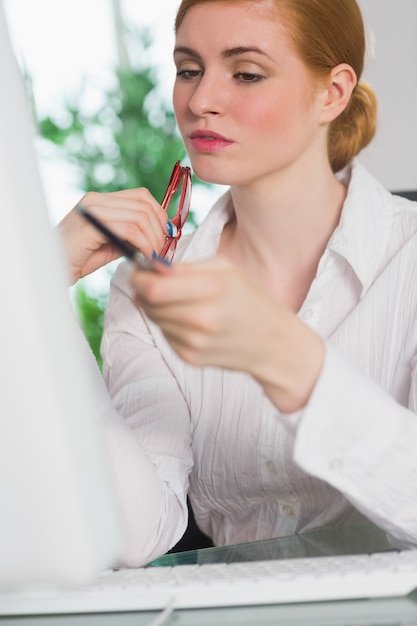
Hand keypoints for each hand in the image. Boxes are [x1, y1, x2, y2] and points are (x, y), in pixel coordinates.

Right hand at [57, 188, 169, 283]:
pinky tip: (144, 257)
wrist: (49, 271)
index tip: (166, 236)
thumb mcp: (109, 244)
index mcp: (100, 200)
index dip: (159, 214)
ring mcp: (92, 210)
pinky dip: (144, 244)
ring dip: (153, 239)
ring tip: (153, 257)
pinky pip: (129, 229)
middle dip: (160, 229)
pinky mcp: (91, 225)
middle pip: (144, 204)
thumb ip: (129, 236)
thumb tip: (159, 237)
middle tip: (162, 251)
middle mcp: (96, 200)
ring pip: (140, 216)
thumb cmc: (77, 261)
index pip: (141, 196)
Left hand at [131, 255, 324, 412]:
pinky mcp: (190, 357)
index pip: (153, 288)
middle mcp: (202, 318)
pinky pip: (164, 334)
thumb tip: (150, 266)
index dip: (138, 278)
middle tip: (155, 283)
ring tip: (181, 301)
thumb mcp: (226, 269)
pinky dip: (171, 324)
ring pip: (153, 318)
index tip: (139, 272)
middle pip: (148, 303)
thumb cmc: (250, 299)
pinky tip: (192, 321)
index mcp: (213, 289)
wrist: (272, 343)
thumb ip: (186, 267)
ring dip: (158, 307)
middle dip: (145, 291)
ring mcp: (194, 341)